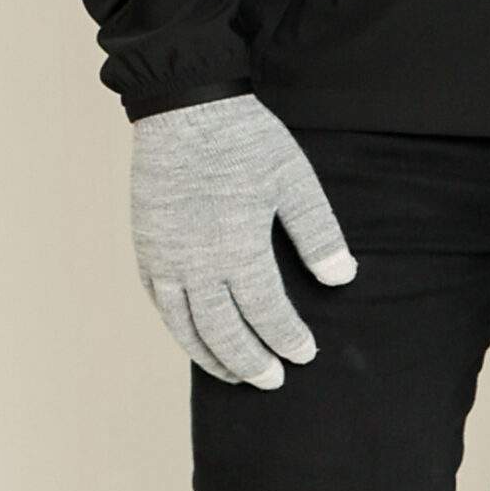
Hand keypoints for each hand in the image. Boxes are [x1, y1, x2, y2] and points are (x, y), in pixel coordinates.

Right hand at [130, 93, 357, 385]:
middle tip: (274, 380)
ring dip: (213, 357)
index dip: (287, 338)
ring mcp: (165, 261)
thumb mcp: (294, 182)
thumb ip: (318, 234)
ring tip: (237, 375)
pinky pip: (161, 305)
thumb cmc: (246, 141)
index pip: (267, 313)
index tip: (305, 354)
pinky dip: (180, 331)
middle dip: (252, 362)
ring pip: (186, 328)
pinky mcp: (146, 251)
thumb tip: (343, 278)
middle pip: (224, 332)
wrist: (184, 109)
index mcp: (238, 248)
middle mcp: (197, 264)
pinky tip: (196, 339)